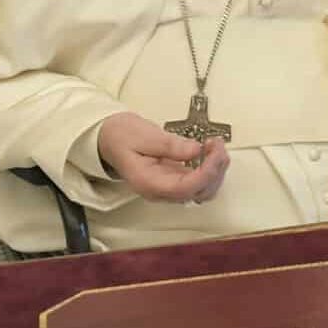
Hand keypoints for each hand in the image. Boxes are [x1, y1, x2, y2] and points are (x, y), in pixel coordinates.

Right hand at [97, 112, 230, 203]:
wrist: (110, 139)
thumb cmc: (122, 136)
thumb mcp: (143, 135)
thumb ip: (170, 145)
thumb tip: (195, 150)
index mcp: (148, 183)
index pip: (184, 188)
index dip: (206, 172)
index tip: (214, 151)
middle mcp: (160, 191)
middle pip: (198, 193)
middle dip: (215, 169)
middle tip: (217, 143)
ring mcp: (169, 188)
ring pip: (203, 191)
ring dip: (216, 170)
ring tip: (215, 145)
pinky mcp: (176, 180)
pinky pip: (200, 182)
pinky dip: (211, 169)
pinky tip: (210, 152)